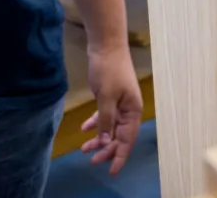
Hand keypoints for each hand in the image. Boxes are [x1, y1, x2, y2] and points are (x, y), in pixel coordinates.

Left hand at [80, 44, 143, 175]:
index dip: (119, 156)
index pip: (127, 139)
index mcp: (133, 111)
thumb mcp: (106, 97)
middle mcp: (129, 109)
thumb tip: (105, 142)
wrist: (106, 45)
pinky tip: (85, 129)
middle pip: (119, 136)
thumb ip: (106, 121)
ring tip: (84, 148)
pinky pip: (105, 116)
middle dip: (106, 149)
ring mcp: (120, 103)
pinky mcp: (111, 96)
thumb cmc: (109, 70)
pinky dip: (96, 123)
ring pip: (110, 127)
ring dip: (99, 138)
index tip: (111, 171)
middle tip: (91, 160)